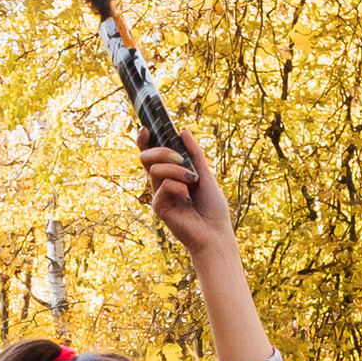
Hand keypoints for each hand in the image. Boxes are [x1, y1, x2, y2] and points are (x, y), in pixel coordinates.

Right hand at [140, 131, 230, 257]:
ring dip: (176, 170)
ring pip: (156, 169)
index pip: (153, 154)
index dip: (146, 140)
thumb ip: (195, 154)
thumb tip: (183, 131)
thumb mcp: (206, 175)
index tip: (146, 128)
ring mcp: (159, 194)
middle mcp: (162, 183)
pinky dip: (178, 186)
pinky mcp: (159, 206)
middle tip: (180, 158)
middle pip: (147, 158)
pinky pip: (163, 186)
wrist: (215, 233)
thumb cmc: (213, 208)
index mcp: (172, 174)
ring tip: (192, 182)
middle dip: (162, 151)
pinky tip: (187, 198)